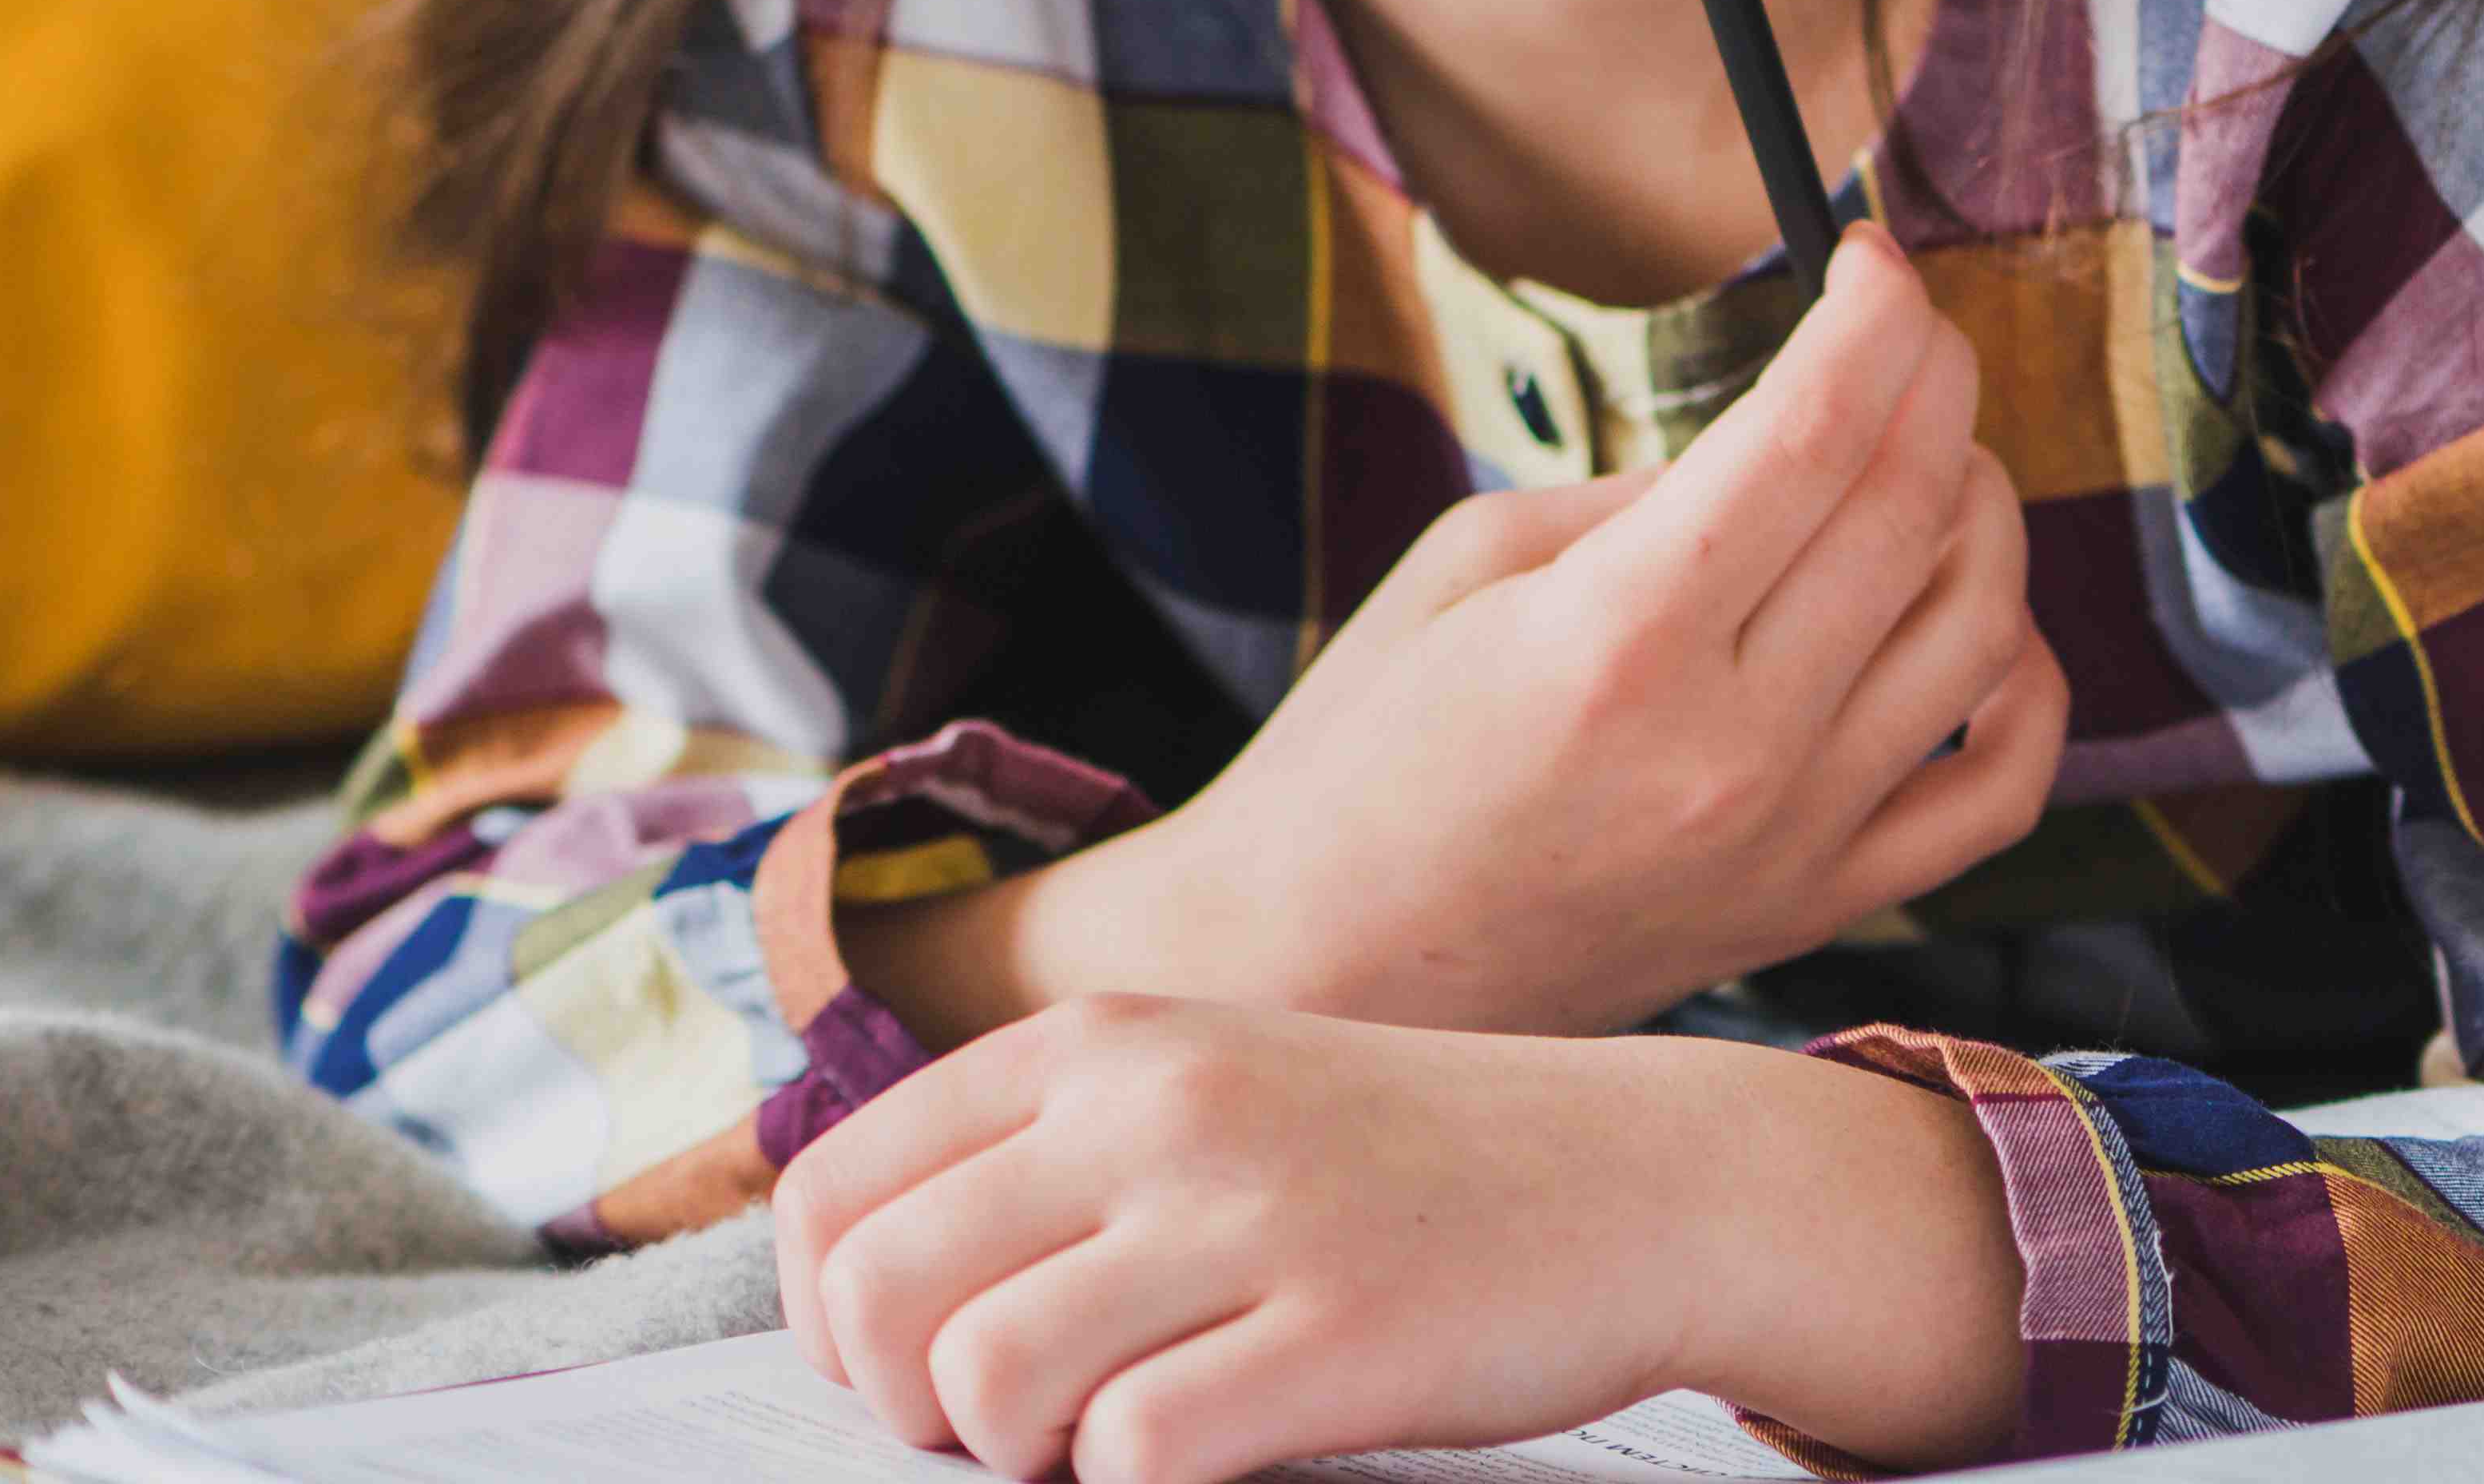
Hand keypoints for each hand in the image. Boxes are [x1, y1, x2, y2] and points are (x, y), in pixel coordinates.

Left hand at [776, 995, 2024, 1483]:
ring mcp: (1253, 1213)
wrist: (1648, 1178)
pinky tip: (1225, 1446)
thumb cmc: (1405, 1164)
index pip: (836, 1195)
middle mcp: (1162, 1104)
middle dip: (911, 1407)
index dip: (835, 1322)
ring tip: (1124, 1433)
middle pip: (880, 1301)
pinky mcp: (1338, 1330)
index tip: (914, 1371)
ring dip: (1028, 1456)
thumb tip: (858, 1309)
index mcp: (1109, 1040)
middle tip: (1017, 1427)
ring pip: (985, 1385)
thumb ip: (1048, 1158)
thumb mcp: (1212, 1093)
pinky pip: (1134, 1458)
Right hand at [864, 228, 2068, 1044]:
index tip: (1873, 257)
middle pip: (1917, 506)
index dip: (1875, 313)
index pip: (1819, 429)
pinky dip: (2029, 684)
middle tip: (1905, 332)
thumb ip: (1647, 491)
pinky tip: (1985, 623)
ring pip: (1986, 625)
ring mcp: (1789, 841)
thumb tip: (1794, 426)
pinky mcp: (1816, 911)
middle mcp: (1730, 743)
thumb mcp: (1467, 570)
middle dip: (1935, 377)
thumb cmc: (1363, 753)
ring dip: (1983, 505)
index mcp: (1621, 638)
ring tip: (1925, 460)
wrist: (1314, 976)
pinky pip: (2002, 789)